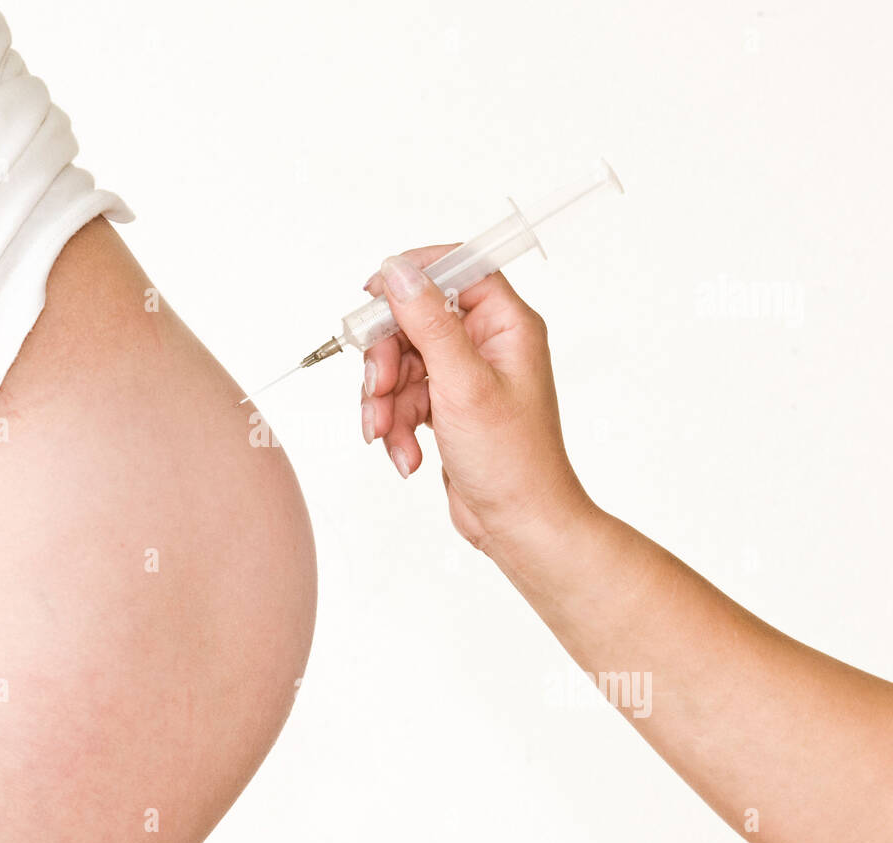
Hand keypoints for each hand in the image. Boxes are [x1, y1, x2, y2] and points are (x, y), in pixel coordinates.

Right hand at [361, 249, 591, 551]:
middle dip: (387, 358)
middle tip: (378, 386)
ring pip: (401, 363)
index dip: (412, 275)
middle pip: (414, 320)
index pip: (456, 269)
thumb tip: (399, 272)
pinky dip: (394, 425)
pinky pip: (402, 397)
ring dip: (385, 400)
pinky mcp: (446, 407)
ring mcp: (464, 377)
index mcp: (506, 326)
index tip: (373, 293)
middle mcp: (486, 345)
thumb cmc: (513, 461)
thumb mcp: (463, 384)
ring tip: (387, 434)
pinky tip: (406, 455)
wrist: (518, 524)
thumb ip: (429, 323)